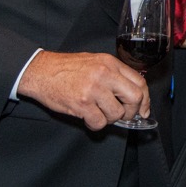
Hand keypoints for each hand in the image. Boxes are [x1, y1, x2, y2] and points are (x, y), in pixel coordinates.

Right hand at [17, 50, 148, 129]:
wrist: (40, 71)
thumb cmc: (66, 68)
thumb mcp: (95, 62)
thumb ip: (114, 74)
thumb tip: (132, 95)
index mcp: (110, 63)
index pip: (139, 82)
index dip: (145, 99)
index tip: (143, 110)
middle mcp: (105, 74)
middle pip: (135, 97)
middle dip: (132, 111)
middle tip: (123, 115)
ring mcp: (93, 89)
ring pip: (116, 113)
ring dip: (109, 119)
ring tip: (98, 113)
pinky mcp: (81, 103)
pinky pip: (99, 122)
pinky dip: (95, 124)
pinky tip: (88, 117)